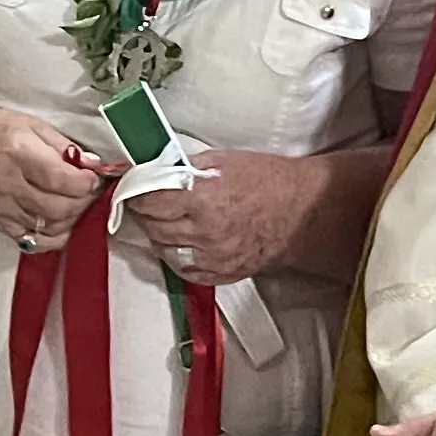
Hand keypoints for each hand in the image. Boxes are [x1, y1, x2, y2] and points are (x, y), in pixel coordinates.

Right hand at [0, 104, 112, 247]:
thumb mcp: (34, 126)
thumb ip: (65, 146)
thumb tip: (92, 165)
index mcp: (18, 153)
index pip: (59, 179)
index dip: (84, 183)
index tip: (92, 178)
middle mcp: (8, 184)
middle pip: (58, 207)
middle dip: (83, 201)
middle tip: (89, 191)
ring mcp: (3, 209)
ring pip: (50, 226)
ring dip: (72, 218)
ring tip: (76, 202)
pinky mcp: (1, 224)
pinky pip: (36, 241)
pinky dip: (55, 235)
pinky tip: (61, 220)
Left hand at [124, 147, 319, 288]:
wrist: (300, 211)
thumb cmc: (264, 180)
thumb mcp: (221, 161)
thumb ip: (183, 168)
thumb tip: (152, 171)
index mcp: (202, 198)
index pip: (148, 201)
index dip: (137, 193)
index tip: (134, 188)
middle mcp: (204, 231)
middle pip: (152, 226)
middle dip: (145, 213)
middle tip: (148, 202)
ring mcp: (212, 256)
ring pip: (163, 249)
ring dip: (158, 234)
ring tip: (165, 220)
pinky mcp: (221, 273)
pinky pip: (183, 269)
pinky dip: (176, 255)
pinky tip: (181, 240)